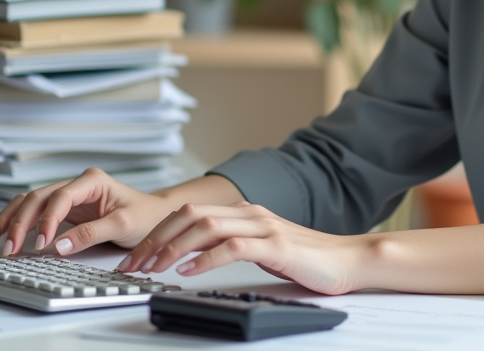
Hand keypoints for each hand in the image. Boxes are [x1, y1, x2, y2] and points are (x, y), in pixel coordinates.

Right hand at [0, 167, 172, 256]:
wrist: (154, 215)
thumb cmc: (144, 215)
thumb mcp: (123, 225)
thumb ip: (92, 234)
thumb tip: (60, 246)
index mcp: (92, 180)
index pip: (60, 196)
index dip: (47, 220)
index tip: (40, 243)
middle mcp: (77, 184)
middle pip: (39, 197)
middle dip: (21, 222)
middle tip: (10, 248)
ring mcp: (69, 195)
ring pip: (31, 201)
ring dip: (12, 219)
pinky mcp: (65, 209)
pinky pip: (35, 211)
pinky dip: (18, 220)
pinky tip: (2, 231)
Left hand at [116, 201, 366, 295]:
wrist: (348, 260)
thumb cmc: (306, 259)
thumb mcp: (261, 248)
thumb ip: (231, 245)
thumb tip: (193, 256)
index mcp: (243, 213)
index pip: (189, 213)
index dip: (157, 232)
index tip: (137, 256)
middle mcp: (250, 214)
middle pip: (190, 215)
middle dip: (156, 238)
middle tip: (135, 263)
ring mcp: (264, 227)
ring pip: (207, 226)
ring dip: (174, 247)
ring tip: (155, 267)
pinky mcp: (277, 246)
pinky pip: (234, 247)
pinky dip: (207, 258)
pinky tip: (189, 272)